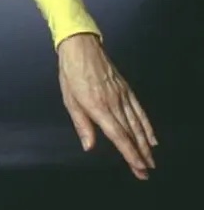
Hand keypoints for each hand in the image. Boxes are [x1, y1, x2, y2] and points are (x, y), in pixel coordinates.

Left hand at [57, 33, 156, 178]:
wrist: (81, 48)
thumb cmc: (71, 73)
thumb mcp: (69, 99)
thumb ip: (81, 124)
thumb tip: (88, 145)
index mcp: (97, 106)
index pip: (117, 135)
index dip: (129, 153)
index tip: (138, 167)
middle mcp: (113, 102)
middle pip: (130, 133)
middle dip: (139, 155)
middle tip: (145, 172)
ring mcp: (122, 96)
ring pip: (137, 124)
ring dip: (145, 144)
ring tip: (150, 160)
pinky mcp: (126, 90)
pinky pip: (139, 111)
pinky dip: (147, 126)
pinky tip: (151, 138)